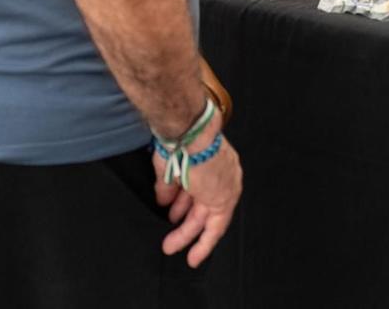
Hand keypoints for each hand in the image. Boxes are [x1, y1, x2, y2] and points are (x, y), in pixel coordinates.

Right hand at [152, 112, 241, 267]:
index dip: (184, 205)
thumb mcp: (168, 167)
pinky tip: (194, 256)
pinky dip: (204, 244)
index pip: (198, 190)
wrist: (191, 133)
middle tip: (169, 238)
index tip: (173, 215)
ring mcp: (225, 187)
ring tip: (170, 246)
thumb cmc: (180, 139)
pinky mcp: (224, 200)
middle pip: (201, 206)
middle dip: (183, 224)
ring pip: (206, 219)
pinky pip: (216, 228)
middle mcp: (221, 176)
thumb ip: (168, 187)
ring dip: (187, 235)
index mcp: (208, 162)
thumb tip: (163, 200)